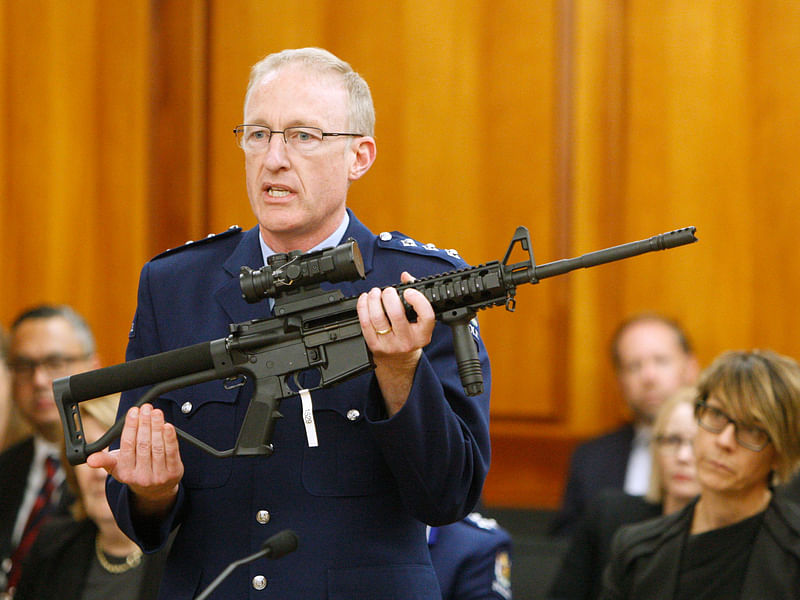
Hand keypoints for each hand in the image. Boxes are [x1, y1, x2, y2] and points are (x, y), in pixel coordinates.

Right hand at [87, 403, 183, 516]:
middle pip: (143, 444)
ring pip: (158, 447)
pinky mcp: (174, 472)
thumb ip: (104, 460)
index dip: (130, 426)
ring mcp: (159, 476)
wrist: (155, 489)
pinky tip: (168, 426)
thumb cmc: (134, 470)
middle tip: (146, 408)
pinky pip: (172, 452)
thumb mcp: (116, 467)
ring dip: (157, 427)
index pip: (127, 445)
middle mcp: (141, 476)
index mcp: (125, 473)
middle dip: (145, 423)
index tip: (133, 411)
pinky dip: (170, 437)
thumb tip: (89, 459)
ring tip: (156, 413)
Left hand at [357, 272, 434, 414]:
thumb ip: (415, 296)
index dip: (418, 300)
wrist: (399, 361)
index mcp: (423, 334)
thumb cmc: (410, 335)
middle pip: (397, 314)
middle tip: (388, 291)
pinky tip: (365, 299)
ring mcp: (390, 345)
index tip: (408, 291)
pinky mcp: (374, 345)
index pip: (426, 315)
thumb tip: (405, 276)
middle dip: (389, 296)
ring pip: (378, 317)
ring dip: (374, 299)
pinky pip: (365, 323)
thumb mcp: (419, 320)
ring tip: (375, 292)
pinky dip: (363, 307)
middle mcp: (408, 341)